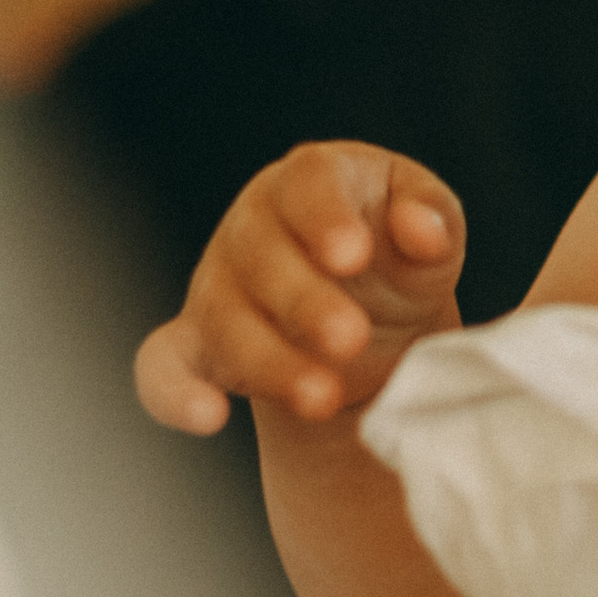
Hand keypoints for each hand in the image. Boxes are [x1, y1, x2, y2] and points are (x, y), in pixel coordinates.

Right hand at [136, 143, 466, 435]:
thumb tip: (422, 229)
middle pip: (260, 256)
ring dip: (269, 361)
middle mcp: (253, 226)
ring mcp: (216, 285)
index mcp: (313, 180)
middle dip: (304, 302)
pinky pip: (163, 367)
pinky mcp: (194, 345)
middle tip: (351, 339)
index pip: (308, 184)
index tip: (354, 257)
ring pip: (221, 318)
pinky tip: (208, 416)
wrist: (371, 321)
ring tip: (324, 397)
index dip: (325, 218)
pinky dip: (175, 392)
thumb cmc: (399, 260)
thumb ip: (434, 224)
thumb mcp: (432, 236)